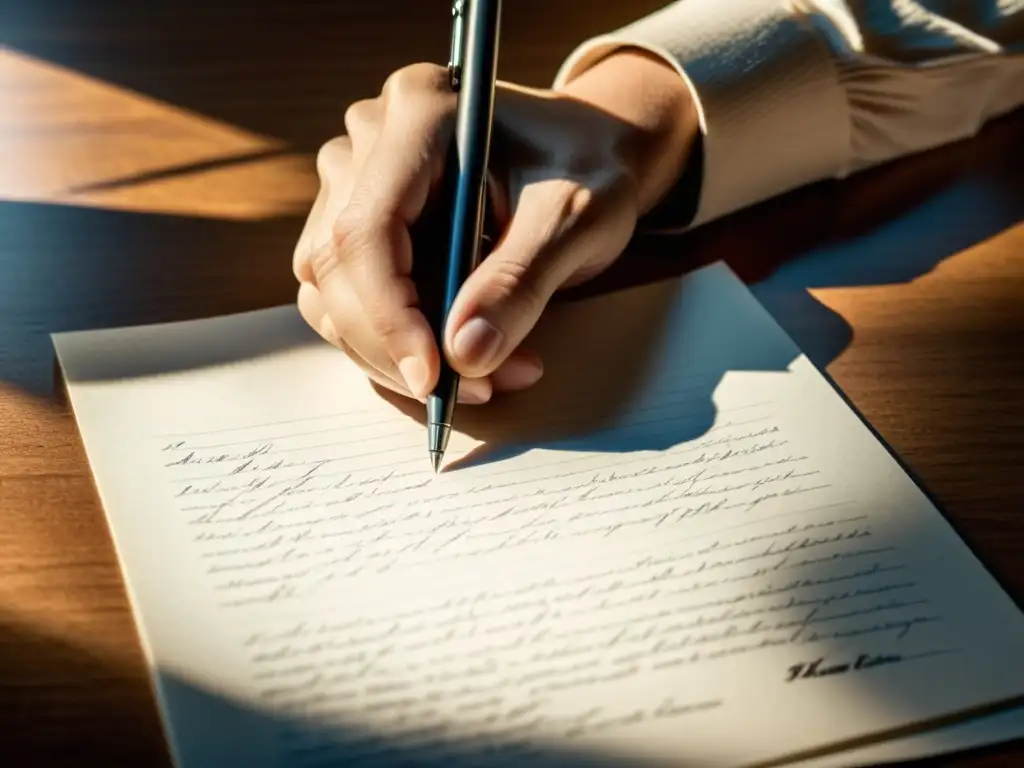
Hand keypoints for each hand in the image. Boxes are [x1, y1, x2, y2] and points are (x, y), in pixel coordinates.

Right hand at [293, 50, 695, 403]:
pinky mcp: (358, 222)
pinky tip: (461, 356)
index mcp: (418, 113)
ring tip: (488, 375)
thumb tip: (464, 356)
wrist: (590, 154)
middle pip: (337, 267)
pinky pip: (347, 299)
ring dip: (394, 354)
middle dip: (398, 347)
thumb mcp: (576, 221)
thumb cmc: (589, 170)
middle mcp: (369, 139)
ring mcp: (354, 180)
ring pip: (331, 293)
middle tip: (478, 389)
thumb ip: (520, 283)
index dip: (389, 316)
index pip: (367, 229)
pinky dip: (394, 343)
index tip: (432, 377)